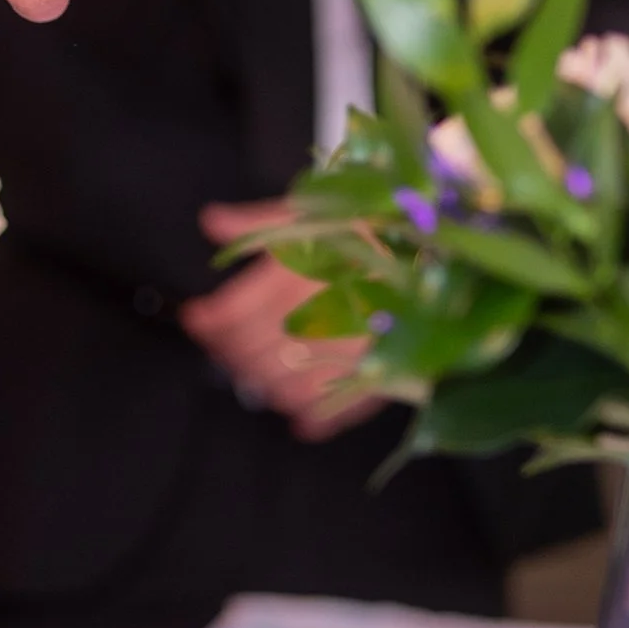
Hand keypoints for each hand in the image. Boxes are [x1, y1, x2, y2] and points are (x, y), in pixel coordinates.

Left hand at [179, 201, 375, 442]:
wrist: (432, 247)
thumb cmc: (363, 227)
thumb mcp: (308, 213)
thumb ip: (254, 224)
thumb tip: (210, 222)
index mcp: (290, 276)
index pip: (230, 313)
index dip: (206, 321)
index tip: (197, 318)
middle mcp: (307, 315)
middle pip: (246, 352)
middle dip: (227, 353)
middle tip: (222, 348)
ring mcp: (336, 349)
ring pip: (276, 384)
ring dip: (258, 382)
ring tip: (254, 373)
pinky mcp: (369, 374)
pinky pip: (326, 407)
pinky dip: (305, 414)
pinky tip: (295, 412)